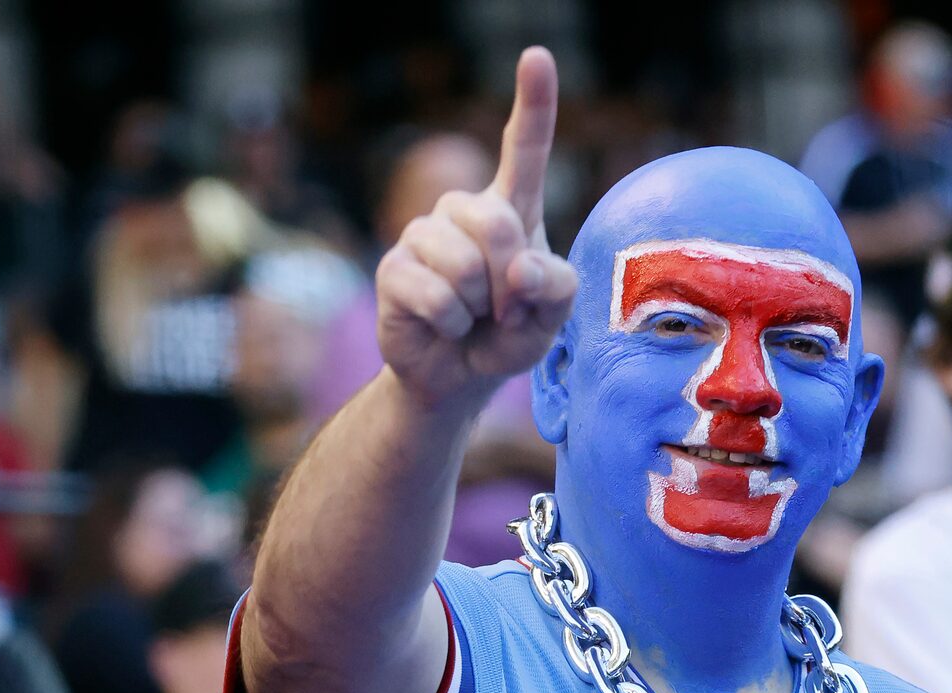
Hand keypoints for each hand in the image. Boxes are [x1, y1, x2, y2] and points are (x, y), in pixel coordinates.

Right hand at [374, 46, 579, 412]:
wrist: (456, 377)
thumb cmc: (506, 337)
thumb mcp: (551, 318)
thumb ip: (556, 289)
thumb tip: (519, 271)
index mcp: (510, 209)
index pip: (524, 148)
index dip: (532, 102)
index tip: (536, 56)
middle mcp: (463, 211)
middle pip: (497, 222)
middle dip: (509, 280)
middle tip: (504, 310)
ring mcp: (422, 236)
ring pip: (463, 263)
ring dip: (477, 307)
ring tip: (471, 318)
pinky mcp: (394, 269)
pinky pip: (434, 294)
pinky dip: (450, 324)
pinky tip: (444, 327)